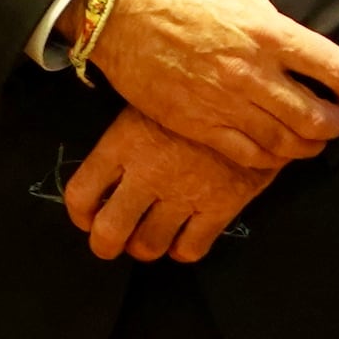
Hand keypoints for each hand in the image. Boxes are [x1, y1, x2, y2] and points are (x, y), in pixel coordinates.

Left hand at [63, 109, 268, 262]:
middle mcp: (148, 174)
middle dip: (105, 244)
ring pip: (148, 246)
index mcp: (124, 142)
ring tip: (148, 236)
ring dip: (144, 246)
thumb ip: (128, 134)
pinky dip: (181, 249)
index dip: (80, 213)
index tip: (87, 215)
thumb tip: (108, 164)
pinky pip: (190, 249)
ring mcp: (184, 194)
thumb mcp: (153, 98)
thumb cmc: (199, 89)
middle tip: (112, 240)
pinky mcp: (219, 207)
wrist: (258, 93)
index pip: (81, 193)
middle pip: (108, 232)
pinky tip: (183, 236)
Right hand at [88, 0, 338, 170]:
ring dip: (309, 145)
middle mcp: (252, 73)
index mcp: (268, 32)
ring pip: (286, 142)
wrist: (117, 11)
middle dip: (337, 122)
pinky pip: (247, 155)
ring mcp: (225, 103)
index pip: (335, 68)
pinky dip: (271, 159)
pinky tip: (277, 152)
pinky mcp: (200, 124)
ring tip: (314, 139)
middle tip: (338, 118)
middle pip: (316, 116)